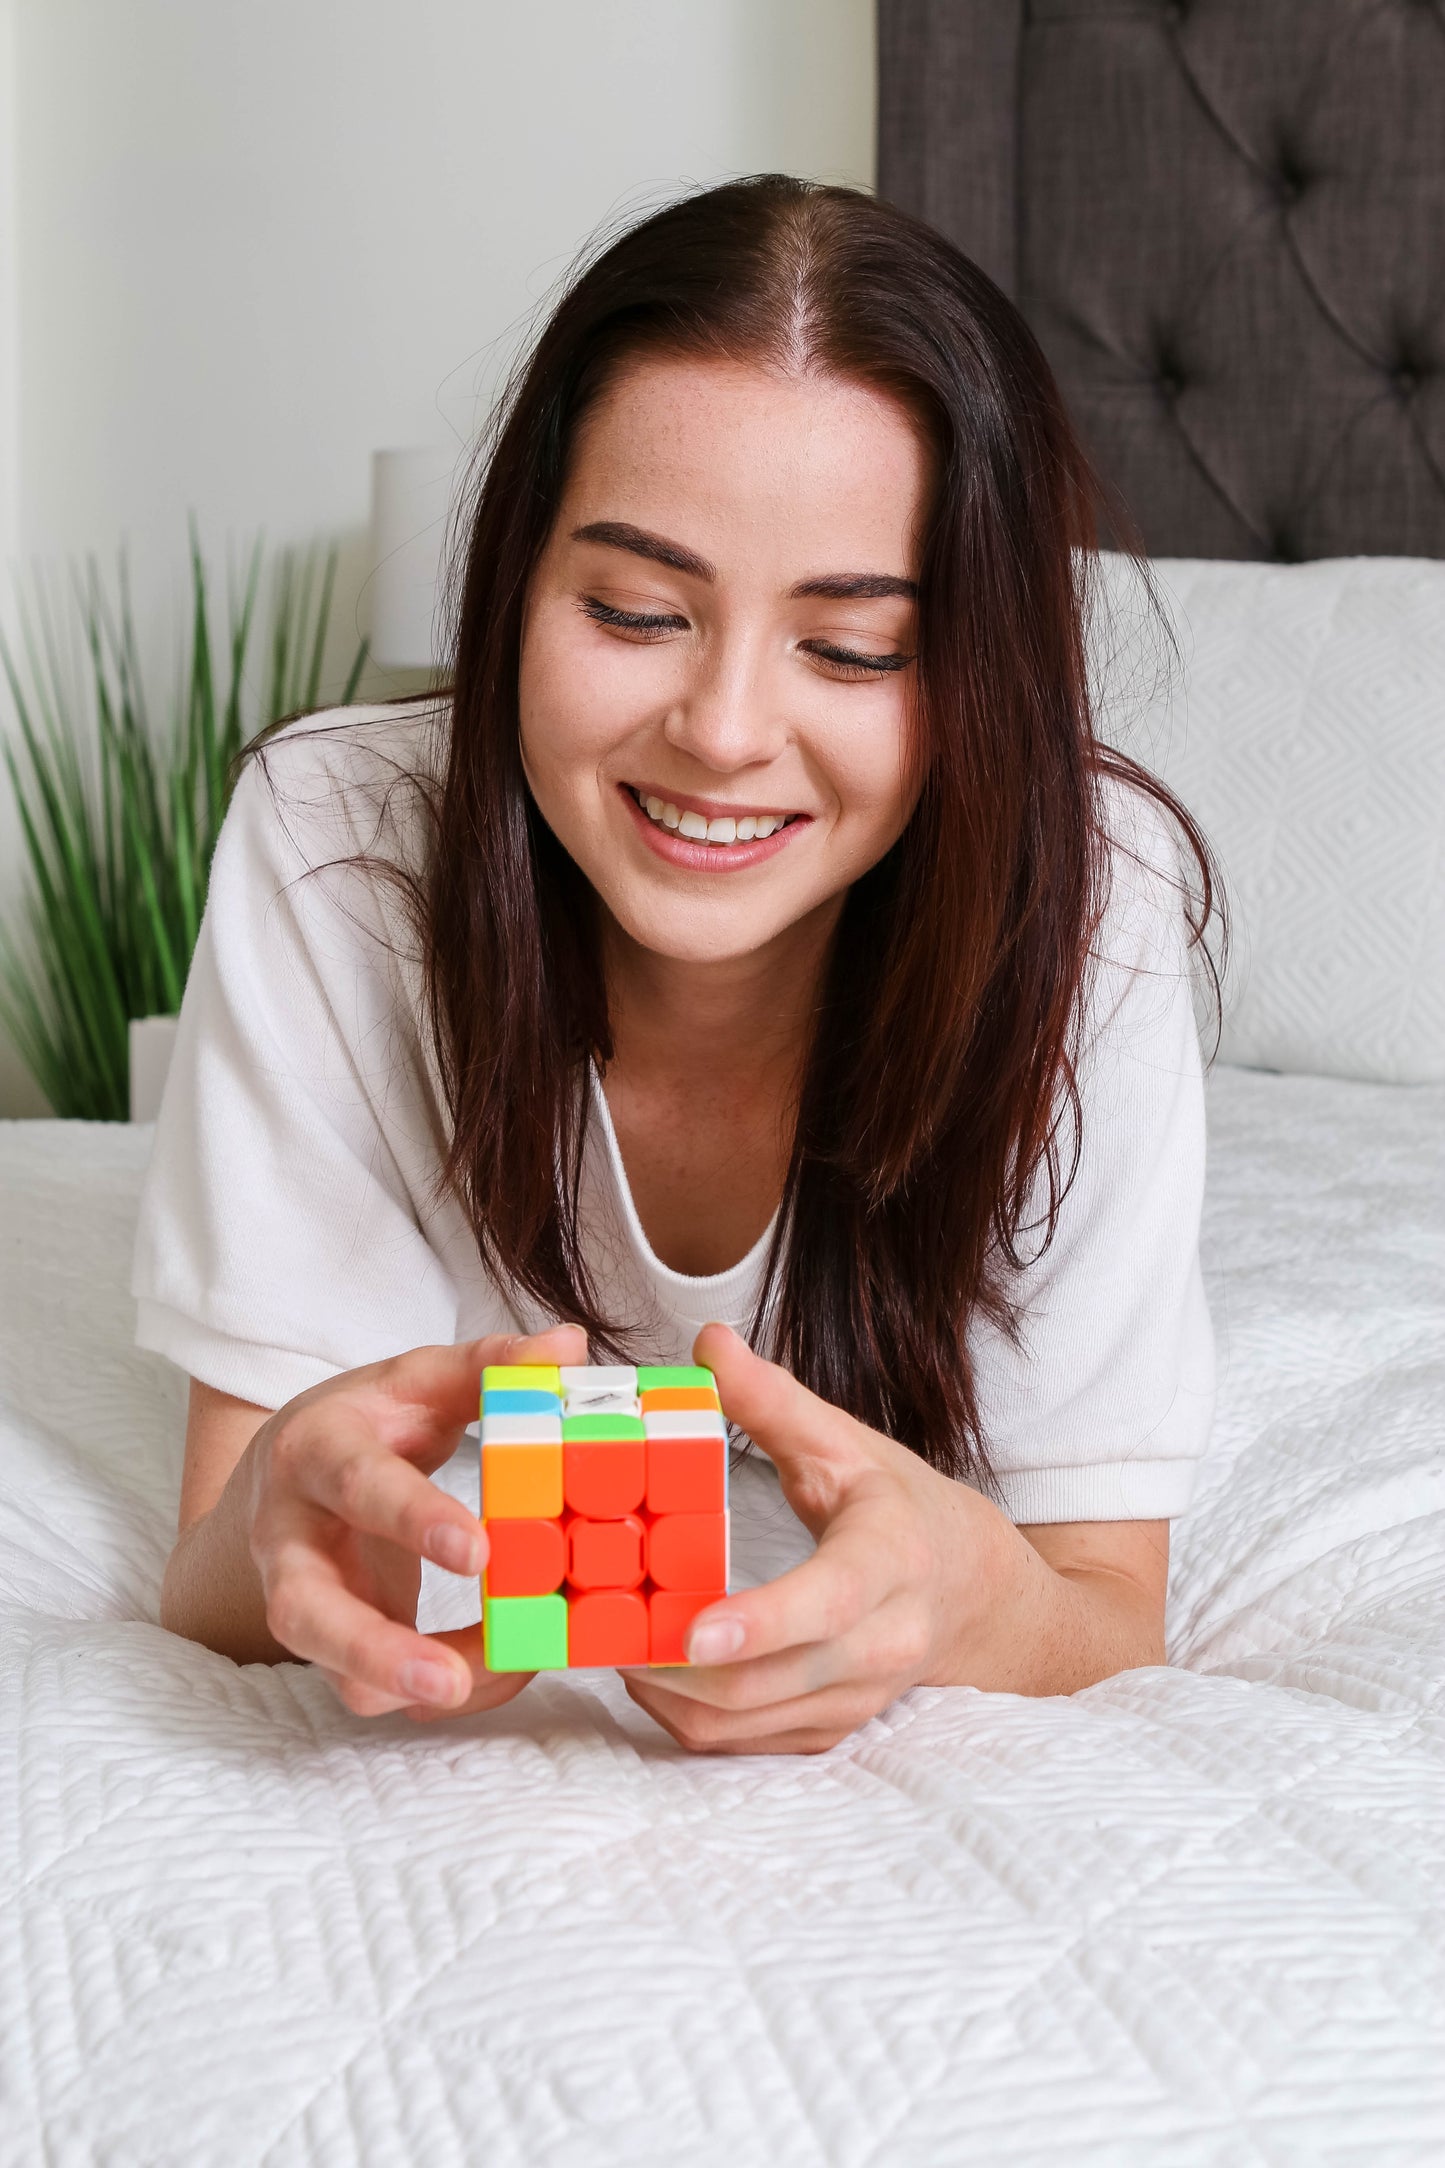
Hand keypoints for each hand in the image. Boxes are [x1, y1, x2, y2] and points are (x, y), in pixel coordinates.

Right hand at [245, 1323, 585, 1719]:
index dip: (413, 1518)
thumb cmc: (370, 1422)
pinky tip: (487, 1676)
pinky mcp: (324, 1642)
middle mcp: (289, 1533)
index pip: (357, 1485)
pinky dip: (427, 1691)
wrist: (285, 1472)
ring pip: (326, 1662)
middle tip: (449, 1677)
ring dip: (402, 1685)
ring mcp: (299, 1596)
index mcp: (317, 1451)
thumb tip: (569, 1345)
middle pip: (304, 1607)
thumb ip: (491, 1364)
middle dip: (374, 1648)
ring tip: (472, 1686)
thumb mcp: (420, 1380)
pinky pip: (368, 1684)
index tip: (477, 1551)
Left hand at [619, 1321, 1005, 1754]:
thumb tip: (707, 1342)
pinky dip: (691, 1718)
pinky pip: (748, 1744)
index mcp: (888, 1560)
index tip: (694, 1629)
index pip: (826, 1603)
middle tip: (601, 1630)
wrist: (972, 1590)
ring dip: (671, 1696)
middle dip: (676, 1667)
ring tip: (611, 1648)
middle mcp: (882, 1643)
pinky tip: (652, 1676)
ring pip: (748, 1723)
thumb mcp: (843, 1443)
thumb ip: (771, 1399)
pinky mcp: (833, 1730)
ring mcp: (859, 1698)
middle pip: (771, 1680)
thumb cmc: (900, 1506)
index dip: (760, 1623)